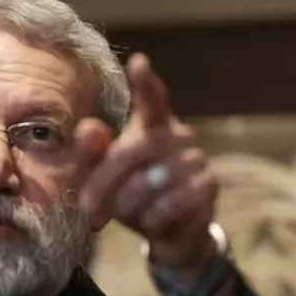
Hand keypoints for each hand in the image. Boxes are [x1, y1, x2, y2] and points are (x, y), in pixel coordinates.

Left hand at [77, 53, 218, 275]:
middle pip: (133, 150)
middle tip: (88, 208)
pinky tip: (151, 221)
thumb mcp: (105, 175)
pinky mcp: (209, 186)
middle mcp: (178, 135)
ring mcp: (197, 158)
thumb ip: (93, 152)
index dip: (146, 82)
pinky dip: (154, 217)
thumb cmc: (131, 194)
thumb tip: (86, 128)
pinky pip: (173, 201)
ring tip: (125, 214)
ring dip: (130, 204)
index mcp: (151, 125)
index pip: (152, 98)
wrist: (167, 233)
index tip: (139, 62)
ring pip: (151, 180)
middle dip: (105, 182)